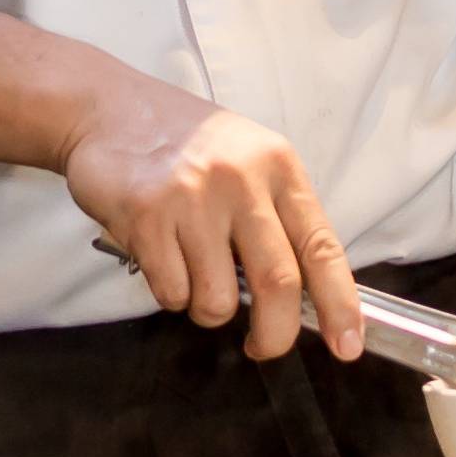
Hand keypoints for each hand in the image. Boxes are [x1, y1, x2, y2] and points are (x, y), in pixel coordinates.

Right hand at [63, 88, 363, 363]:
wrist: (107, 109)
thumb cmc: (186, 144)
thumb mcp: (248, 161)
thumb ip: (276, 216)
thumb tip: (302, 294)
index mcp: (278, 167)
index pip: (321, 246)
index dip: (340, 303)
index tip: (348, 345)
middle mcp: (241, 180)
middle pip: (278, 284)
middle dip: (275, 334)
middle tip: (264, 347)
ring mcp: (192, 198)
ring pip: (217, 300)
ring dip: (206, 308)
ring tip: (192, 273)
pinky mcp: (147, 216)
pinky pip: (171, 292)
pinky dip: (170, 293)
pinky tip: (160, 256)